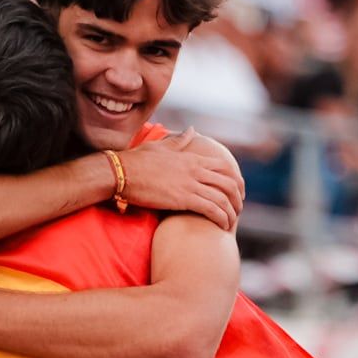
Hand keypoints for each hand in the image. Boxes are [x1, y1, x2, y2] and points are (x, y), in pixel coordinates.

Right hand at [116, 132, 243, 229]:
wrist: (120, 172)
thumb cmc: (137, 160)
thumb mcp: (161, 146)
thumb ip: (180, 141)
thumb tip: (192, 130)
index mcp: (192, 158)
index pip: (225, 168)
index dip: (236, 181)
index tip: (237, 193)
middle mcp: (195, 170)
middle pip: (229, 184)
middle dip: (238, 199)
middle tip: (238, 210)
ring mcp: (190, 184)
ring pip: (223, 199)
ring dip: (231, 212)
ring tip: (231, 223)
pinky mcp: (182, 199)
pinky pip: (211, 209)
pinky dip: (220, 218)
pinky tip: (221, 227)